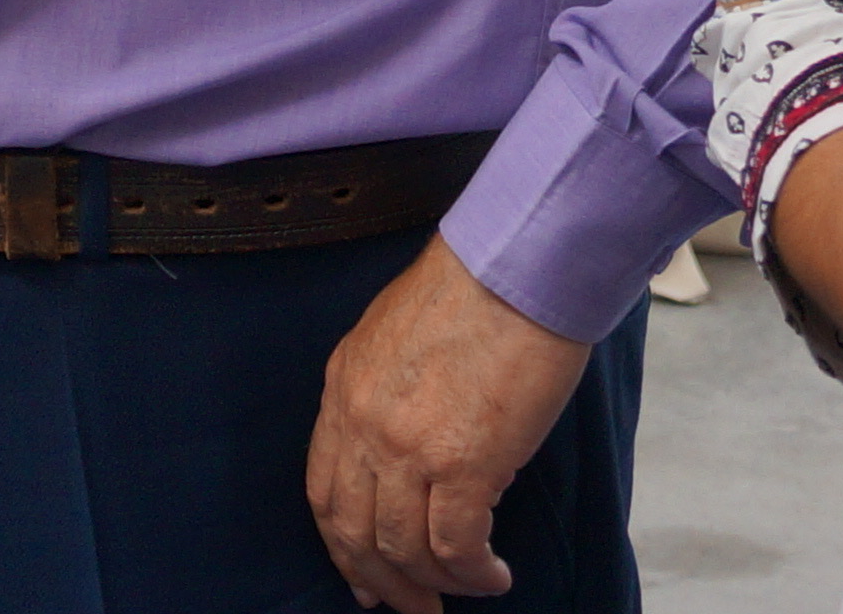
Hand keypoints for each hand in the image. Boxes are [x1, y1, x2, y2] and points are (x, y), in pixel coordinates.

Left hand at [305, 238, 592, 609]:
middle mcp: (363, 424)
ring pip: (404, 550)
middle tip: (413, 607)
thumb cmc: (477, 288)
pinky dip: (474, 572)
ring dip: (436, 584)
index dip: (342, 545)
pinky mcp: (463, 464)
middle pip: (353, 532)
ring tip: (468, 590)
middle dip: (382, 581)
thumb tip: (410, 450)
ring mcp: (408, 447)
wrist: (518, 263)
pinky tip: (495, 573)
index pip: (323, 489)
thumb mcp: (397, 336)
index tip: (363, 576)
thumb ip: (387, 393)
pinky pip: (457, 546)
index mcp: (344, 388)